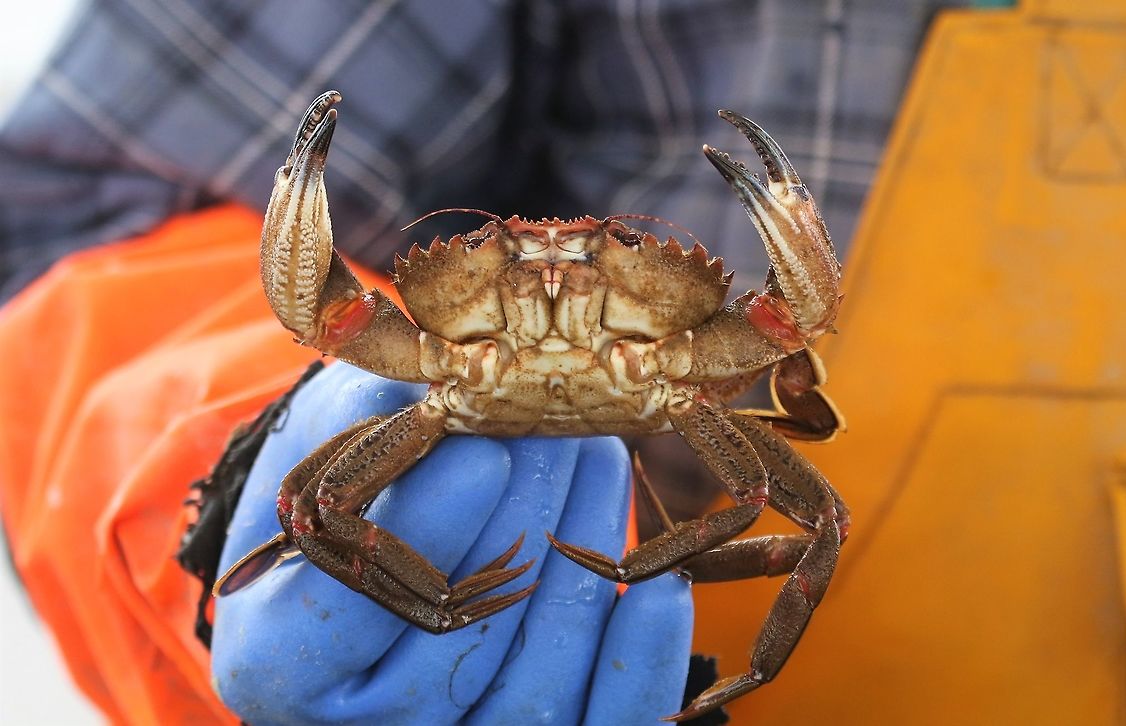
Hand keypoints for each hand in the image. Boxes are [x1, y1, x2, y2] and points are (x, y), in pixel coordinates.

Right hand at [212, 362, 693, 724]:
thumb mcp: (325, 450)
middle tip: (563, 435)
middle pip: (452, 641)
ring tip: (602, 469)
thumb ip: (369, 428)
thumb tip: (459, 399)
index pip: (347, 604)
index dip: (425, 526)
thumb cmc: (341, 501)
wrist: (363, 575)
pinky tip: (660, 591)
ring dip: (582, 572)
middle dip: (523, 523)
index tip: (483, 451)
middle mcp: (355, 721)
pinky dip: (636, 667)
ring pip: (529, 688)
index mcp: (278, 657)